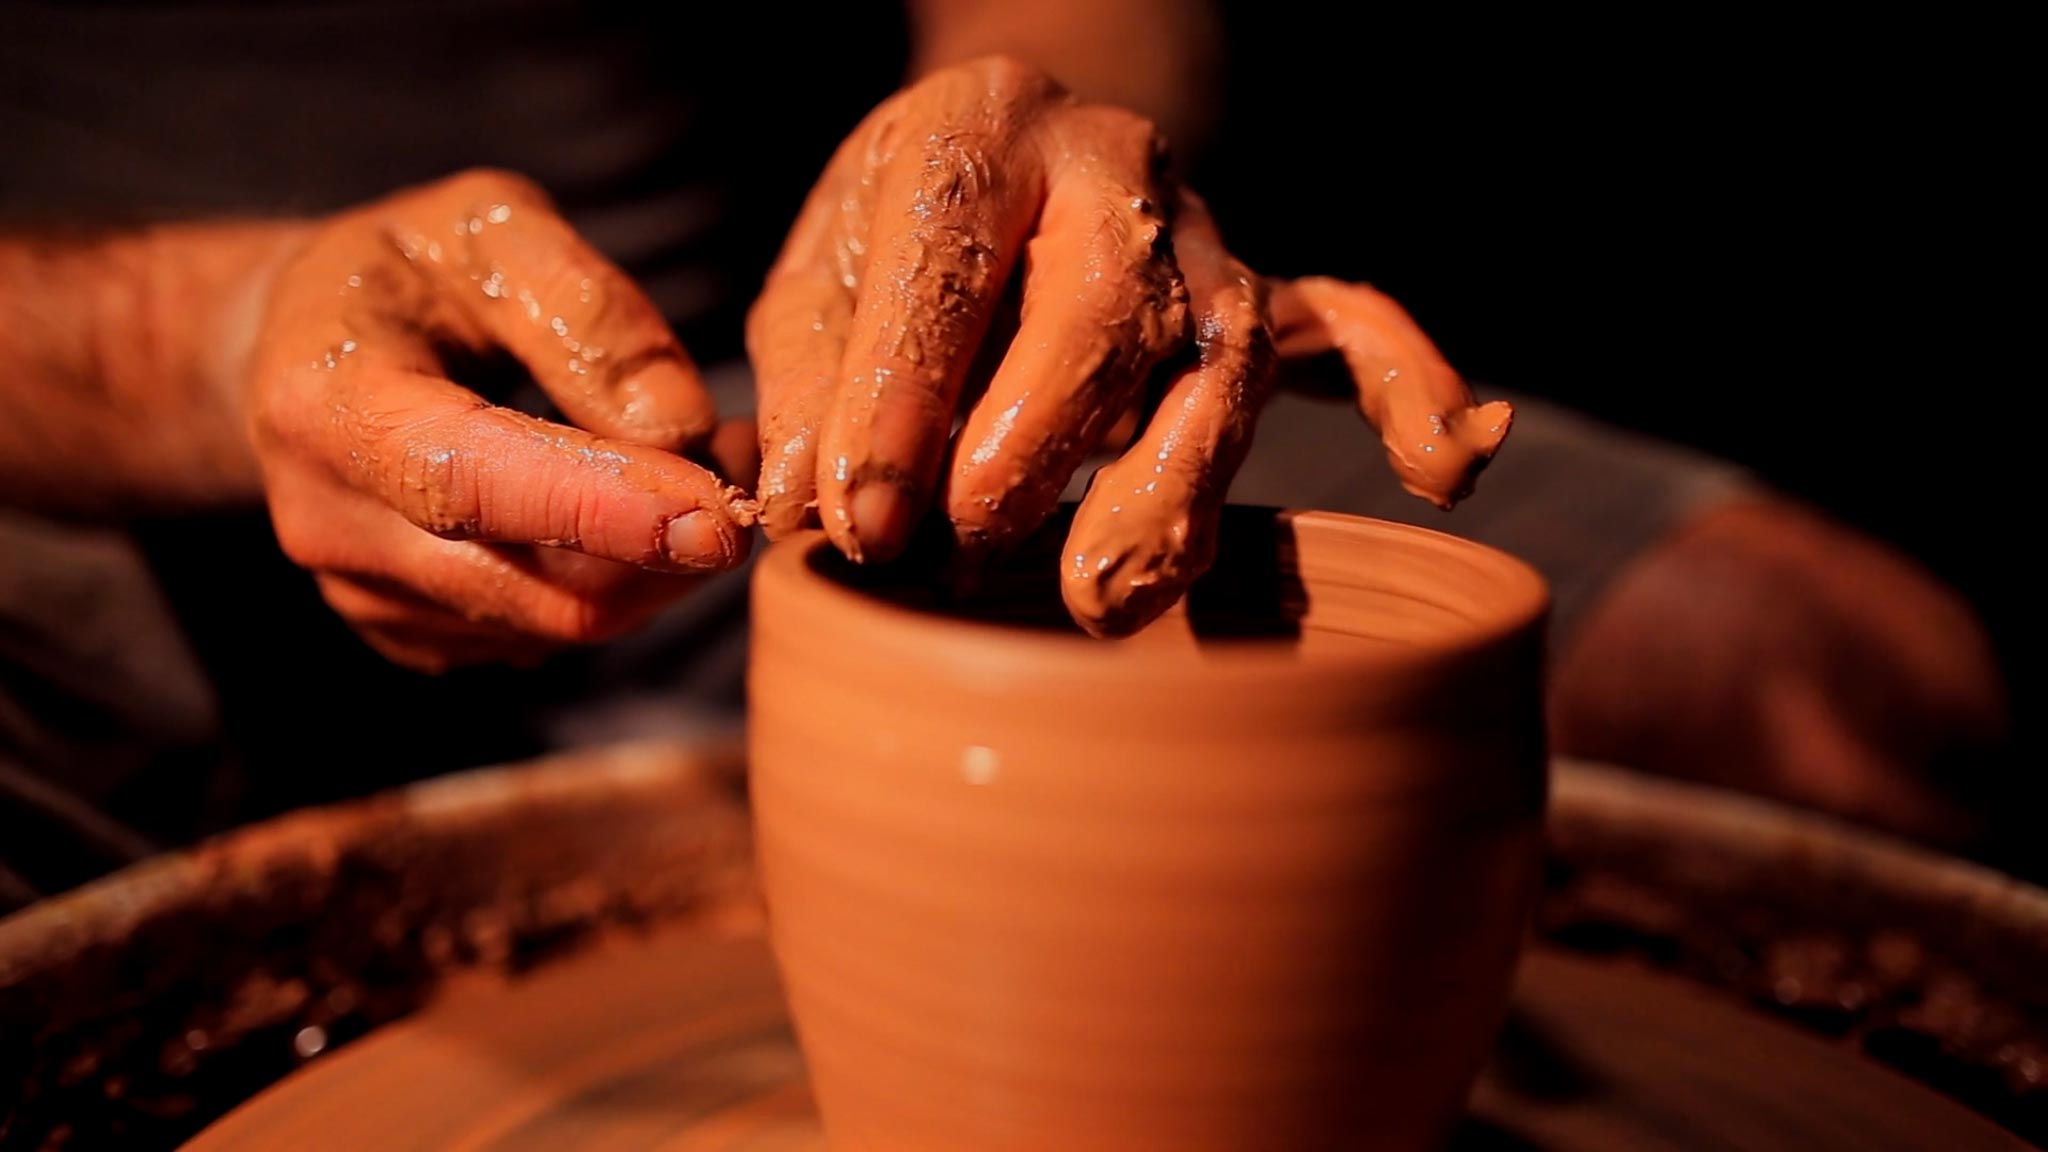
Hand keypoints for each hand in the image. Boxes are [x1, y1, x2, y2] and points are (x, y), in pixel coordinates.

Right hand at [246, 170, 755, 671]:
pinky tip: (639, 507)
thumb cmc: (407, 268)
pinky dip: (622, 581)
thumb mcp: (492, 225)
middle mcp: (330, 522)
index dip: (605, 509)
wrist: (302, 343)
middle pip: (539, 585)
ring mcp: (366, 593)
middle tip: (746, 453)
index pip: (475, 485)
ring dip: (659, 560)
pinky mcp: (412, 632)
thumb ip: (587, 310)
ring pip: (562, 620)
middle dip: (669, 539)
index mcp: (329, 403)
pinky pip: (548, 633)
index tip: (718, 516)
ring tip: (702, 461)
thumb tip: (680, 429)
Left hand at [749, 56, 1510, 635]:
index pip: (945, 258)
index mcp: (980, 132)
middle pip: (1103, 305)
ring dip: (1169, 486)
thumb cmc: (902, 240)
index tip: (857, 522)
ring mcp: (1207, 236)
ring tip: (1104, 598)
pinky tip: (1449, 464)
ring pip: (1218, 360)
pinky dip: (1413, 391)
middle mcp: (1112, 169)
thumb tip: (805, 511)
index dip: (898, 397)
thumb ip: (808, 386)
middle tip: (967, 550)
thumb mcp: (821, 281)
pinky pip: (1361, 333)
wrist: (1017, 153)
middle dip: (1035, 442)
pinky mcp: (1268, 298)